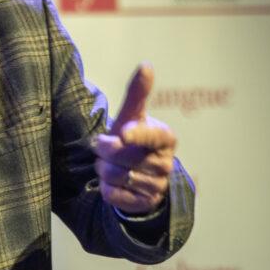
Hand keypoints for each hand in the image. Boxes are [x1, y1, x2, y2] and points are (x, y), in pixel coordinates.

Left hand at [94, 63, 176, 213]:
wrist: (136, 171)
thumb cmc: (132, 136)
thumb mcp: (132, 115)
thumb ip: (138, 92)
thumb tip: (146, 65)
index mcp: (165, 138)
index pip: (150, 136)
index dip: (135, 135)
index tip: (123, 133)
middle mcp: (166, 163)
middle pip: (122, 156)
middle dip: (105, 151)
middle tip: (105, 148)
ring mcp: (158, 185)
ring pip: (116, 175)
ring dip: (104, 169)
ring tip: (110, 164)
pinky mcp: (145, 204)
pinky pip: (114, 195)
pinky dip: (107, 188)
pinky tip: (113, 182)